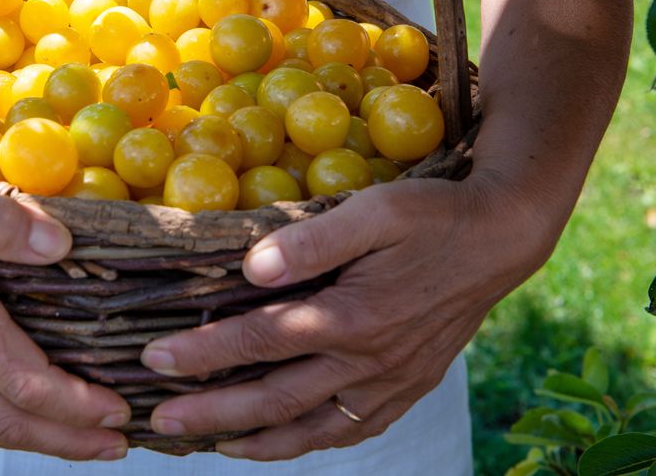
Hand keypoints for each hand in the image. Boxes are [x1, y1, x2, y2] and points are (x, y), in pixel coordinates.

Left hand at [136, 170, 561, 459]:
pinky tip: (287, 440)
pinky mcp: (409, 386)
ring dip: (256, 441)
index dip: (202, 354)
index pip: (259, 342)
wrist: (503, 237)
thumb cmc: (433, 214)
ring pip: (312, 428)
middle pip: (275, 400)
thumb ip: (314, 240)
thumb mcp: (376, 210)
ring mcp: (390, 381)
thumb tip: (253, 269)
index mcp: (352, 316)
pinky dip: (312, 442)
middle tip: (158, 421)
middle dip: (211, 414)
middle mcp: (368, 361)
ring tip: (211, 446)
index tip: (153, 359)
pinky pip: (353, 430)